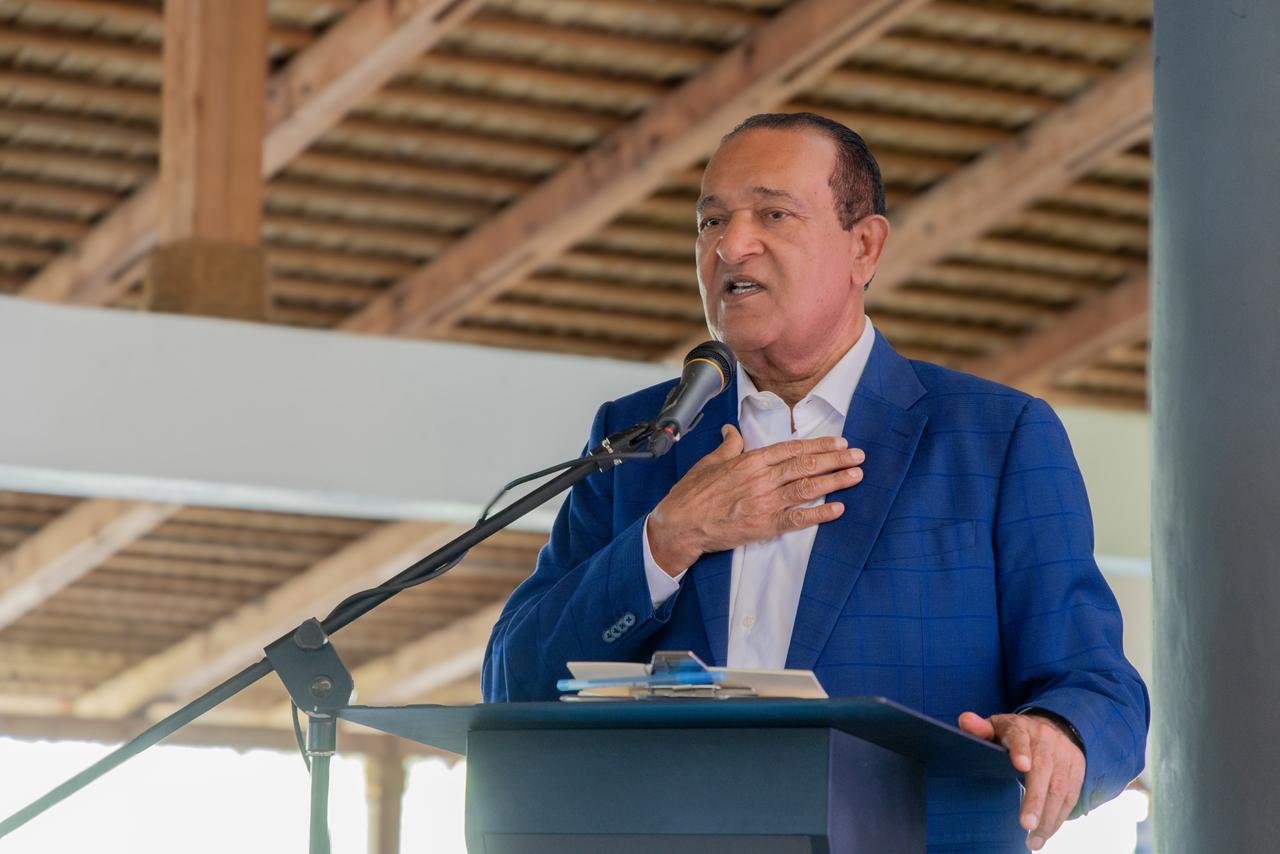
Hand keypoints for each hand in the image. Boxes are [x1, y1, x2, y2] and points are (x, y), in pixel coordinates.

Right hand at [647, 424, 863, 574]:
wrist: (680, 524)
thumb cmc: (692, 493)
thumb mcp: (710, 462)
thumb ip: (728, 446)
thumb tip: (733, 431)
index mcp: (750, 461)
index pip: (791, 449)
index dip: (818, 445)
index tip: (838, 441)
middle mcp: (761, 479)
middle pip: (806, 465)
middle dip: (835, 459)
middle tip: (858, 455)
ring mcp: (764, 503)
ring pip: (807, 488)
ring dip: (835, 481)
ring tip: (856, 476)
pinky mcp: (764, 525)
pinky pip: (797, 519)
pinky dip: (819, 514)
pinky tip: (837, 508)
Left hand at [957, 711, 1084, 850]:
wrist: (1050, 726)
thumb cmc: (1012, 733)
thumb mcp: (994, 727)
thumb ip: (979, 728)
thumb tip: (966, 720)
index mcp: (1020, 727)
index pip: (1019, 736)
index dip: (1020, 750)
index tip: (1021, 766)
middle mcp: (1046, 739)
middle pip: (1043, 769)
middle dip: (1035, 799)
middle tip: (1026, 825)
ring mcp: (1064, 754)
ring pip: (1060, 787)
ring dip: (1048, 817)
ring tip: (1034, 841)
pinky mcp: (1078, 768)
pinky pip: (1071, 796)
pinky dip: (1059, 817)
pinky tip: (1047, 832)